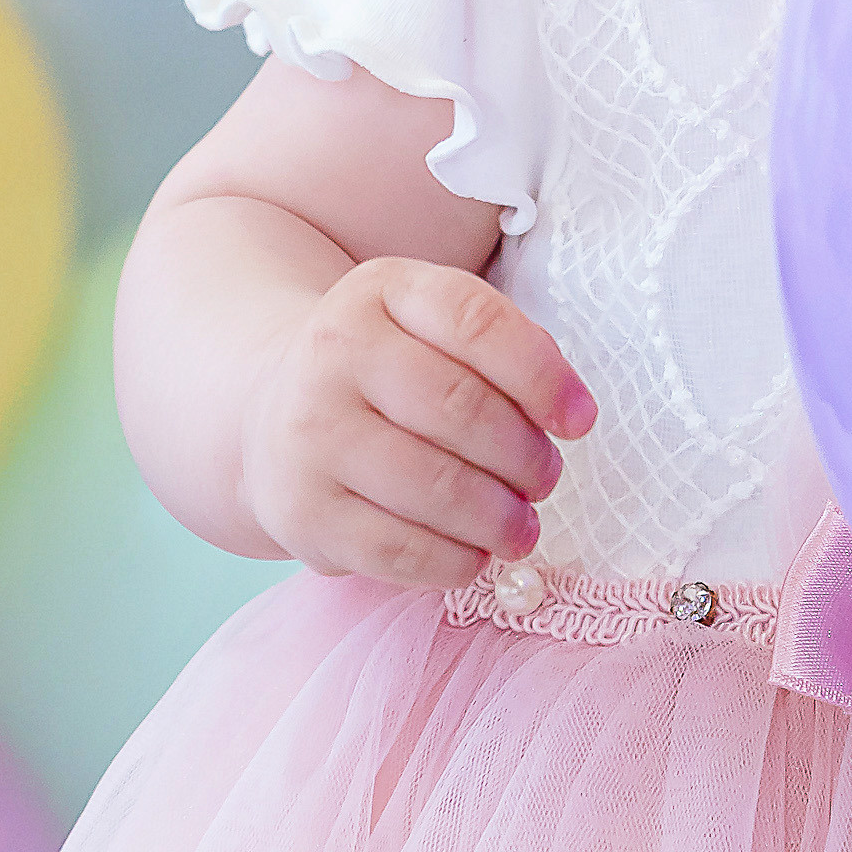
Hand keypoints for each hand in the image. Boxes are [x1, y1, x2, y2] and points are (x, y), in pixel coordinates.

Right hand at [238, 256, 595, 586]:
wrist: (271, 406)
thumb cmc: (386, 367)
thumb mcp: (431, 323)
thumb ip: (503, 347)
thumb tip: (569, 412)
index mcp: (382, 290)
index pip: (477, 321)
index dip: (542, 375)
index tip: (581, 421)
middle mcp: (335, 353)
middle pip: (459, 408)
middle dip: (523, 455)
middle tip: (546, 479)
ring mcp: (311, 434)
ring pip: (432, 485)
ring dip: (497, 516)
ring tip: (522, 526)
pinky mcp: (300, 511)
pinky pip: (395, 548)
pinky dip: (452, 561)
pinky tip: (475, 556)